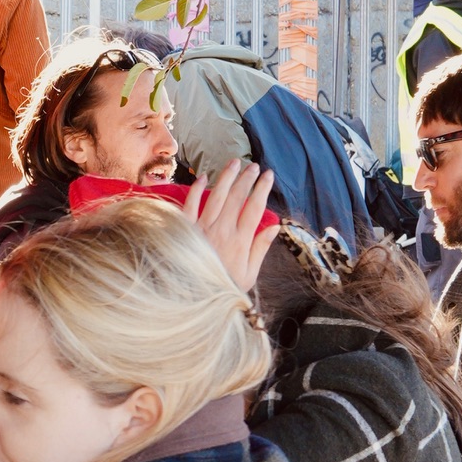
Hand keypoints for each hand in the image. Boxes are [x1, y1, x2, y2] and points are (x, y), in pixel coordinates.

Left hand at [184, 159, 278, 292]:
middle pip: (237, 197)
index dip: (262, 189)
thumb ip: (261, 248)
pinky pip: (190, 204)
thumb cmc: (224, 287)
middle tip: (254, 166)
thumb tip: (276, 226)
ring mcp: (202, 228)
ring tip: (234, 162)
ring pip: (216, 196)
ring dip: (226, 177)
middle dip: (247, 178)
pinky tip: (203, 177)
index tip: (269, 175)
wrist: (193, 298)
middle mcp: (222, 230)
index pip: (254, 208)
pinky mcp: (185, 228)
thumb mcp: (249, 274)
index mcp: (240, 241)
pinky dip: (196, 189)